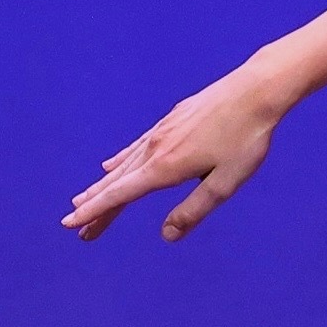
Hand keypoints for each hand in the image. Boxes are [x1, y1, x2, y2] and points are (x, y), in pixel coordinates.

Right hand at [62, 59, 288, 244]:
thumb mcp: (225, 183)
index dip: (95, 211)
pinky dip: (119, 161)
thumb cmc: (245, 139)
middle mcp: (155, 148)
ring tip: (82, 201)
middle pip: (116, 183)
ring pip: (123, 164)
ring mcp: (160, 132)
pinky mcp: (169, 120)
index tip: (71, 225)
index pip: (121, 195)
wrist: (256, 90)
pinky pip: (135, 146)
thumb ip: (194, 210)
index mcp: (165, 167)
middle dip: (95, 206)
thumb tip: (167, 236)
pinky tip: (109, 166)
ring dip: (102, 186)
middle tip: (75, 227)